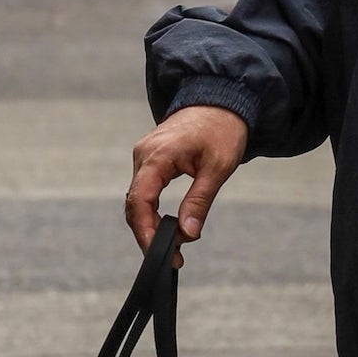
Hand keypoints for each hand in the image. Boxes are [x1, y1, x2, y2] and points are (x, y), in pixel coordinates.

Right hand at [127, 106, 247, 266]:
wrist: (222, 99)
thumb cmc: (223, 129)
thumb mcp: (218, 167)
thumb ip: (200, 201)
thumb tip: (188, 234)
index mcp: (157, 156)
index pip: (140, 201)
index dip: (145, 232)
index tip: (159, 254)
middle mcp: (143, 155)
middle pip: (135, 204)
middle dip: (149, 234)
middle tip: (172, 257)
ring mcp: (144, 155)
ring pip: (138, 198)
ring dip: (150, 223)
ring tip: (172, 246)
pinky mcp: (151, 158)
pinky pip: (144, 189)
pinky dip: (152, 209)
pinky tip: (167, 225)